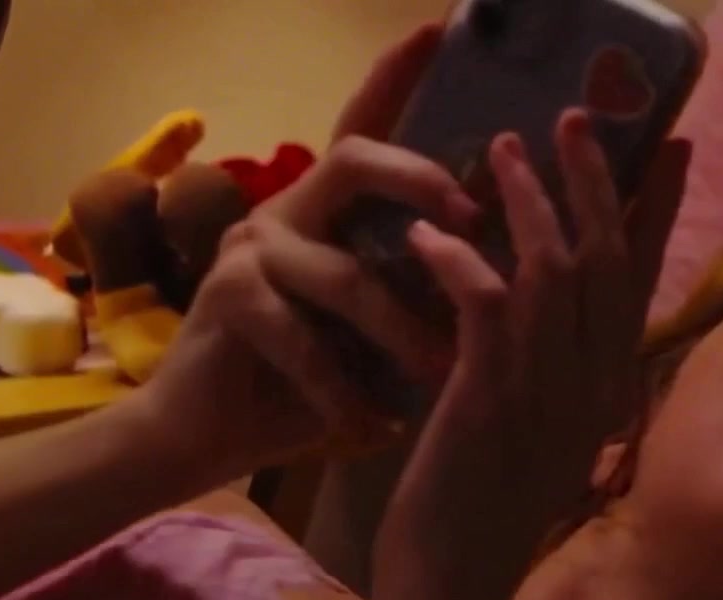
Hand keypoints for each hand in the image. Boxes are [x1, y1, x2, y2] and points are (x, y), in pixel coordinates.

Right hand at [126, 24, 478, 480]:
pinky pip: (306, 340)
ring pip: (347, 274)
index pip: (363, 126)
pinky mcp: (227, 300)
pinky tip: (379, 428)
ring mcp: (251, 250)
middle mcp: (286, 211)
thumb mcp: (380, 326)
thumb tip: (514, 266)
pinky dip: (349, 393)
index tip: (435, 27)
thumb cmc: (312, 382)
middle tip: (472, 217)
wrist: (208, 436)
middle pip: (354, 160)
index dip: (394, 76)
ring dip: (404, 334)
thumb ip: (419, 284)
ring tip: (445, 376)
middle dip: (420, 183)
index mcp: (329, 209)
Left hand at [389, 114, 690, 552]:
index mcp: (605, 392)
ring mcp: (544, 396)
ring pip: (552, 270)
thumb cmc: (481, 518)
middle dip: (596, 180)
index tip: (669, 148)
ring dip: (528, 200)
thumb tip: (540, 317)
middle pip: (608, 260)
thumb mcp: (535, 438)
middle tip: (576, 117)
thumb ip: (550, 378)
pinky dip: (458, 259)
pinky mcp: (488, 403)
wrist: (452, 592)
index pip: (642, 283)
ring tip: (504, 146)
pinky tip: (429, 235)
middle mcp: (590, 388)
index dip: (655, 210)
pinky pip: (484, 306)